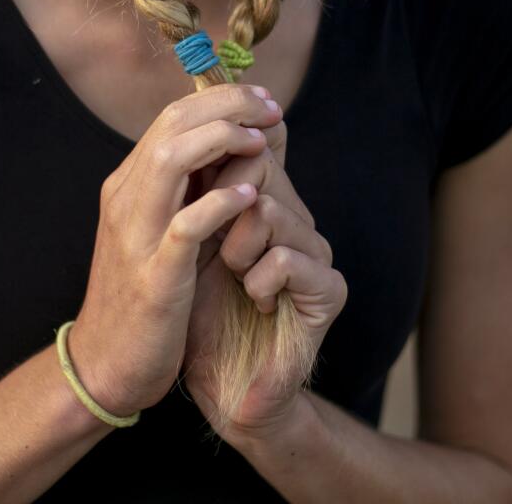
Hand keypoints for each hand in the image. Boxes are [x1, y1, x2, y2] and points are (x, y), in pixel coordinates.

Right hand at [67, 84, 283, 416]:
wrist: (104, 365)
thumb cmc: (142, 298)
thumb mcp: (159, 232)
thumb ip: (186, 192)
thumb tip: (230, 150)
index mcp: (128, 186)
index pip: (171, 117)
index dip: (221, 100)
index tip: (264, 103)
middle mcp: (126, 200)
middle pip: (172, 124)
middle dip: (228, 106)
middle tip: (271, 108)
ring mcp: (136, 235)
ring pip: (170, 159)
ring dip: (221, 139)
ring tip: (259, 140)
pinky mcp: (154, 276)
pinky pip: (186, 225)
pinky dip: (219, 203)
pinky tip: (250, 195)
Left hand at [181, 101, 347, 441]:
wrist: (220, 387)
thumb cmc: (196, 314)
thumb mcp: (185, 240)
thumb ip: (195, 188)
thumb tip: (183, 123)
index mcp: (264, 200)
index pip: (260, 140)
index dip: (230, 138)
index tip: (198, 164)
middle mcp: (295, 218)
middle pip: (259, 162)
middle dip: (218, 199)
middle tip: (215, 245)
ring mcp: (315, 251)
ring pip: (267, 209)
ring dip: (233, 247)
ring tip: (234, 278)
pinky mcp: (328, 290)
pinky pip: (285, 258)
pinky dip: (256, 280)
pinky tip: (255, 301)